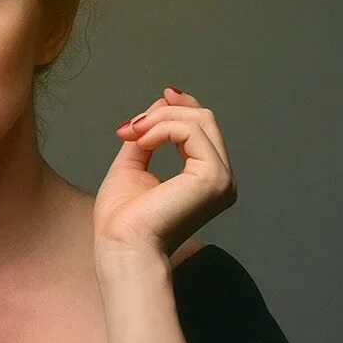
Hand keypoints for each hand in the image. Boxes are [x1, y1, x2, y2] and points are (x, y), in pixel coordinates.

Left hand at [93, 86, 237, 260]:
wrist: (121, 246)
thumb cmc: (123, 219)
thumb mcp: (133, 164)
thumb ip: (147, 136)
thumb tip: (160, 104)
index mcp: (204, 178)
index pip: (203, 129)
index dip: (181, 107)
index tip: (160, 96)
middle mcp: (220, 178)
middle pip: (204, 120)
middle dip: (165, 112)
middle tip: (132, 126)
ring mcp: (221, 178)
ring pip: (200, 120)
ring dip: (159, 119)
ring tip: (133, 134)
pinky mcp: (214, 177)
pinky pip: (191, 131)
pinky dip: (162, 128)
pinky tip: (142, 142)